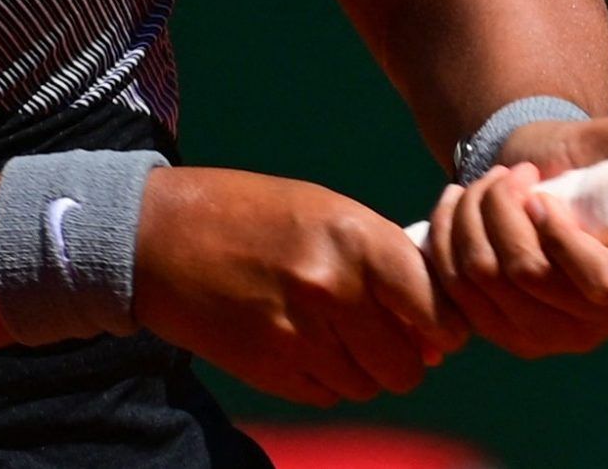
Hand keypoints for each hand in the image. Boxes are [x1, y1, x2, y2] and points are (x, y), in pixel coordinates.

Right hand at [131, 167, 467, 406]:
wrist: (160, 237)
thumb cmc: (253, 213)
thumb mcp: (326, 211)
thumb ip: (382, 260)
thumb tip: (435, 324)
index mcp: (353, 237)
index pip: (431, 303)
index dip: (446, 324)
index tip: (445, 330)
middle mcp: (330, 289)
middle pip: (405, 361)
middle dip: (408, 356)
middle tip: (396, 340)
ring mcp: (298, 335)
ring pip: (368, 385)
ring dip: (368, 371)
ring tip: (346, 339)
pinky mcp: (268, 369)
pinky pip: (329, 396)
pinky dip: (330, 380)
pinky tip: (311, 347)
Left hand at [425, 105, 607, 357]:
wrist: (539, 187)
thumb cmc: (584, 163)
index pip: (602, 284)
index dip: (561, 239)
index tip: (539, 194)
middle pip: (534, 281)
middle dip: (503, 213)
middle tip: (506, 174)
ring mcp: (560, 338)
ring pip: (489, 285)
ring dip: (471, 222)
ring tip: (481, 183)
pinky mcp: (513, 337)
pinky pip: (461, 299)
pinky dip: (447, 245)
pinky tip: (456, 206)